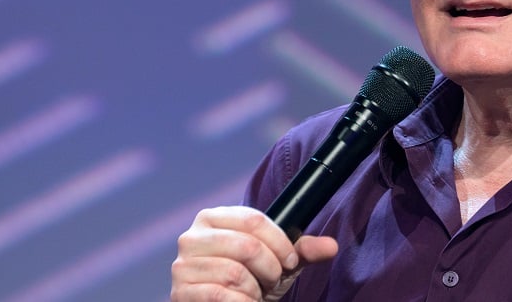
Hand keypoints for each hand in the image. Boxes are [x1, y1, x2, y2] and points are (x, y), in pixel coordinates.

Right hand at [170, 205, 337, 300]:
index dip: (280, 243)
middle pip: (247, 246)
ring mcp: (182, 266)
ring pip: (235, 273)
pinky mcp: (180, 293)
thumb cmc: (251, 282)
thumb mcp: (277, 263)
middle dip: (270, 268)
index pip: (254, 220)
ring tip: (255, 293)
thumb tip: (331, 246)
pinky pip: (220, 296)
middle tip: (273, 279)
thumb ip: (301, 250)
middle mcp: (192, 237)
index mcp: (213, 218)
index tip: (290, 261)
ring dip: (255, 289)